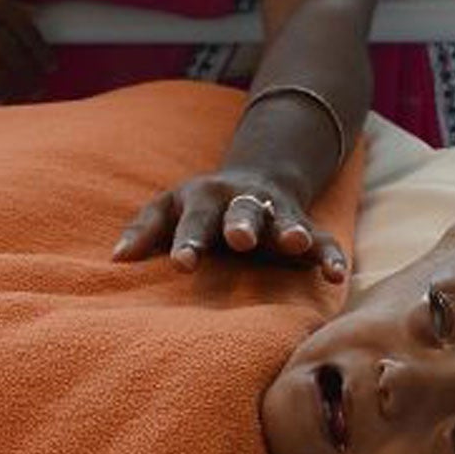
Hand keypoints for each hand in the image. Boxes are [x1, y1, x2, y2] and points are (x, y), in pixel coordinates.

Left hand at [113, 173, 348, 283]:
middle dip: (241, 224)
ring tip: (297, 243)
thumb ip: (145, 229)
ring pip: (284, 219)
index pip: (193, 221)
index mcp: (204, 200)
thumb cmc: (200, 206)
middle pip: (241, 210)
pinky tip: (337, 276)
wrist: (256, 177)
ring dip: (291, 229)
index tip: (182, 263)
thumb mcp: (169, 207)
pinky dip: (330, 255)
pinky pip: (322, 239)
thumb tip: (117, 258)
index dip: (188, 241)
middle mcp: (241, 202)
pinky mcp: (304, 225)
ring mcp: (275, 213)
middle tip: (240, 240)